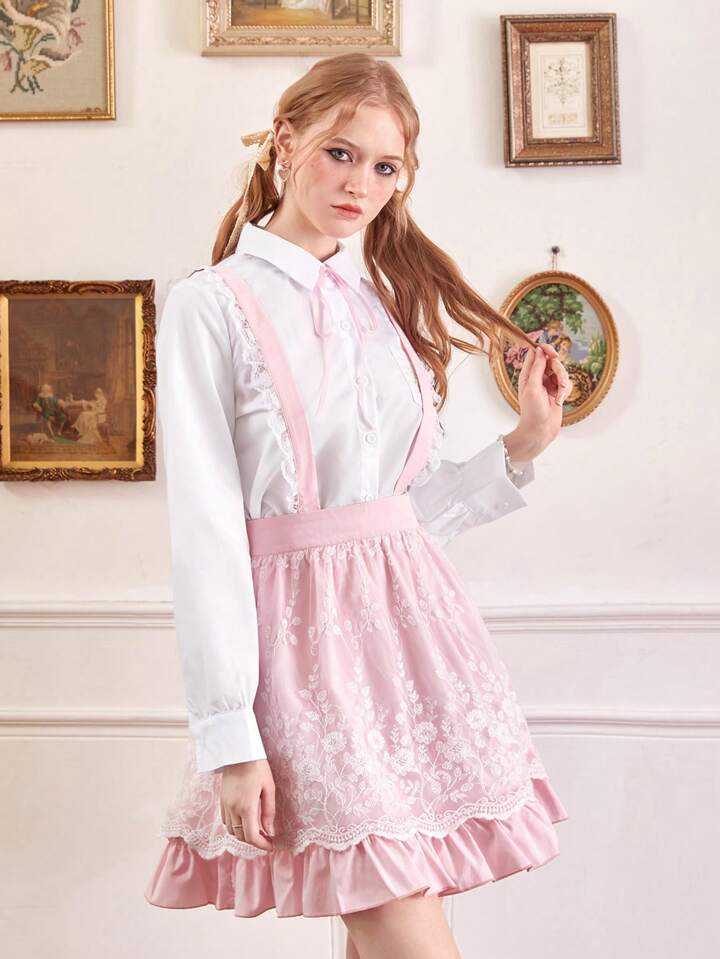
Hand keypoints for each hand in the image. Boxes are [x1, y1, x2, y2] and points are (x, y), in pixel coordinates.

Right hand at [219, 758, 275, 851]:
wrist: (239, 752)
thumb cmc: (258, 767)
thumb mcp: (269, 788)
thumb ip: (269, 812)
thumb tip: (269, 831)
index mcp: (246, 807)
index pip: (251, 836)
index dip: (261, 845)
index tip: (270, 846)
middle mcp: (233, 809)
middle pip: (241, 836)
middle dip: (254, 841)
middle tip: (266, 839)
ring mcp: (225, 805)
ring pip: (231, 831)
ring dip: (243, 835)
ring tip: (256, 831)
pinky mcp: (221, 800)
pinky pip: (226, 821)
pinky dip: (234, 827)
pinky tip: (244, 821)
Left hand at [504, 343, 570, 461]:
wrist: (540, 430)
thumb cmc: (532, 411)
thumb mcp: (532, 387)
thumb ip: (536, 368)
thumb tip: (539, 350)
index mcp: (528, 374)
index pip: (536, 352)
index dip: (546, 350)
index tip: (554, 355)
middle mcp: (538, 376)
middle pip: (553, 360)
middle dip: (559, 371)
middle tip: (559, 382)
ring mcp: (549, 383)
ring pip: (562, 371)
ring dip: (564, 383)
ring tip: (559, 397)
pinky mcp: (558, 391)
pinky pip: (567, 382)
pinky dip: (566, 390)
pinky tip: (560, 400)